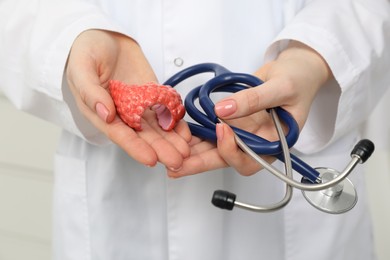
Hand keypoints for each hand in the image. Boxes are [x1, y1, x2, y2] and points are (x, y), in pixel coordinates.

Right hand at [66, 30, 190, 169]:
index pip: (120, 134)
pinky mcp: (152, 96)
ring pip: (157, 128)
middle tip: (178, 161)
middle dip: (160, 149)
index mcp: (101, 112)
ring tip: (187, 152)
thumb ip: (91, 92)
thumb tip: (106, 115)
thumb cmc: (86, 51)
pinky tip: (187, 132)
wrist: (103, 37)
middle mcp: (121, 114)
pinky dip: (176, 122)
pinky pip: (165, 111)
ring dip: (171, 140)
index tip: (151, 159)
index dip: (136, 148)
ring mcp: (139, 106)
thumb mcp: (82, 68)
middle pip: (143, 136)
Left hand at [168, 41, 331, 176]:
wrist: (294, 69)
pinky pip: (212, 130)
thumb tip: (223, 109)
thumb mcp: (281, 87)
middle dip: (199, 162)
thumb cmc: (298, 80)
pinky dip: (196, 132)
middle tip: (175, 164)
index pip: (250, 161)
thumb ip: (254, 99)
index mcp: (274, 144)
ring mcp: (242, 133)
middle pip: (225, 159)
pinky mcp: (231, 122)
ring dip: (192, 150)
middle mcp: (255, 143)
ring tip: (169, 150)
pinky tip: (179, 131)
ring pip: (214, 147)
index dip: (232, 151)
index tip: (221, 129)